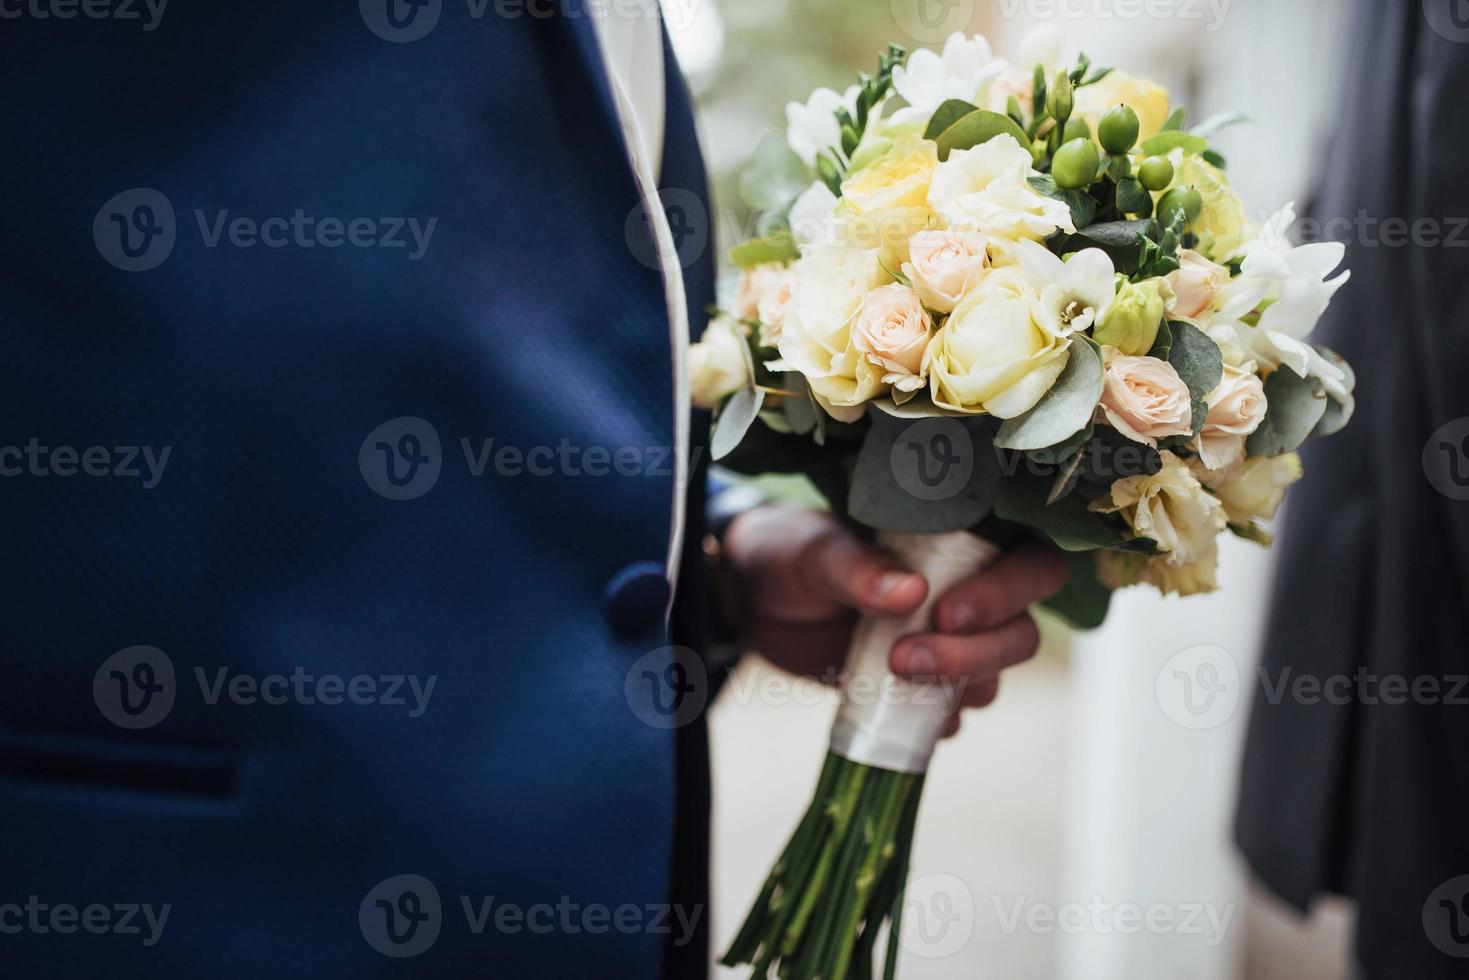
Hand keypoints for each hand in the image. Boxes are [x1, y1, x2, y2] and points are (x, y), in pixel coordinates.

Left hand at [723, 505, 1068, 734]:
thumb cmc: (794, 553)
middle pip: (1020, 633)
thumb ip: (859, 568)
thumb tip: (911, 592)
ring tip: (891, 675)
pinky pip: (950, 717)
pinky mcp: (921, 690)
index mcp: (962, 543)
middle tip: (906, 658)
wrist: (755, 600)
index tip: (947, 612)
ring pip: (991, 679)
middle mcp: (970, 595)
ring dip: (954, 689)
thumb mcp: (816, 551)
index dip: (1006, 593)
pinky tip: (896, 716)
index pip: (1029, 565)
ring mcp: (948, 647)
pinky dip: (930, 723)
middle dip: (976, 653)